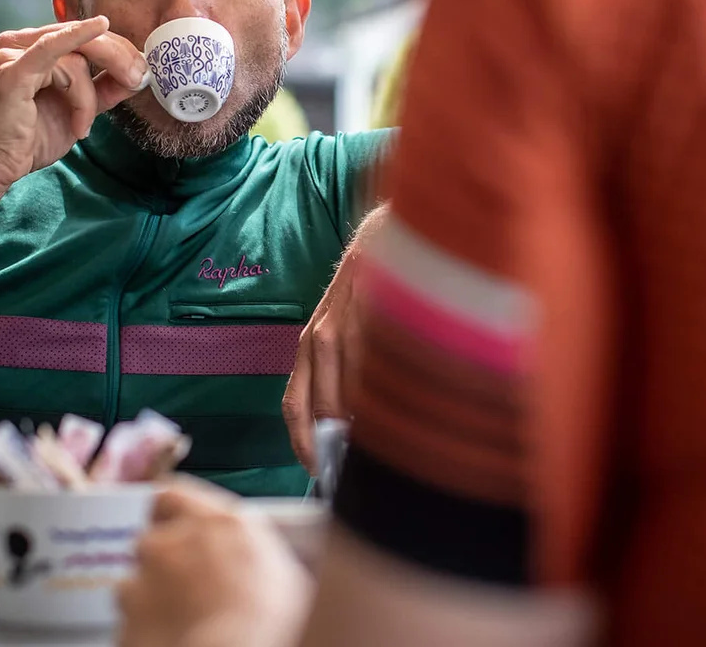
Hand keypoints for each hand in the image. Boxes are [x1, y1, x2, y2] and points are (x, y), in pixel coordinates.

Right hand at [0, 18, 146, 202]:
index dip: (119, 52)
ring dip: (86, 98)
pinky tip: (99, 25)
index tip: (142, 73)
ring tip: (81, 126)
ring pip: (75, 60)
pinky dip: (77, 37)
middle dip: (118, 59)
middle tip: (139, 79)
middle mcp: (21, 42)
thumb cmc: (29, 140)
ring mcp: (13, 52)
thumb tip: (139, 73)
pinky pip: (52, 48)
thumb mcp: (78, 110)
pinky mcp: (11, 69)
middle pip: (85, 40)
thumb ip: (104, 89)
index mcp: (35, 47)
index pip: (85, 39)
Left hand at [119, 478, 313, 646]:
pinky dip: (145, 625)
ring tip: (182, 618)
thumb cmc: (269, 625)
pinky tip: (172, 634)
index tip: (177, 526)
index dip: (172, 512)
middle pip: (154, 540)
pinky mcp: (127, 613)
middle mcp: (175, 542)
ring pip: (138, 579)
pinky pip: (131, 616)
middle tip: (189, 585)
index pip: (175, 496)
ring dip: (154, 595)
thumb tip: (270, 569)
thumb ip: (261, 557)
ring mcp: (144, 578)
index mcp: (220, 524)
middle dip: (165, 561)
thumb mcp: (288, 580)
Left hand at [283, 205, 385, 473]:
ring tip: (396, 436)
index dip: (303, 444)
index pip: (294, 406)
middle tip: (362, 465)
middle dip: (342, 442)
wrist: (387, 233)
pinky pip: (382, 368)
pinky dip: (394, 392)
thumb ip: (339, 372)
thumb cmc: (368, 290)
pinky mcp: (377, 315)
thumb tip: (348, 429)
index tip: (319, 472)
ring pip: (355, 392)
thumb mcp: (340, 327)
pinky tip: (411, 400)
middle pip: (323, 408)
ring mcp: (349, 326)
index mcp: (308, 345)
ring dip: (373, 420)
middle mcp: (320, 337)